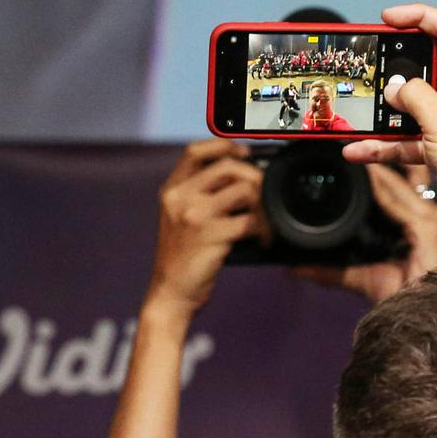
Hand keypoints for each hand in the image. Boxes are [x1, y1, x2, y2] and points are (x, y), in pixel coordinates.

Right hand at [147, 139, 264, 317]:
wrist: (171, 292)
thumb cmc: (183, 257)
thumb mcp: (181, 219)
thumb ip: (202, 197)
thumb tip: (245, 180)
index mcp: (172, 190)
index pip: (195, 151)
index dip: (223, 145)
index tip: (245, 151)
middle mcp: (180, 197)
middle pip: (228, 167)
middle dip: (255, 176)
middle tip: (265, 192)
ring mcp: (195, 215)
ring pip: (244, 191)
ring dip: (263, 204)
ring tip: (265, 220)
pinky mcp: (211, 235)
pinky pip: (250, 221)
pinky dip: (264, 230)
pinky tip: (263, 239)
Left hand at [290, 164, 436, 302]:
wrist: (416, 316)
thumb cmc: (399, 299)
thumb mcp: (357, 277)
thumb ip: (329, 271)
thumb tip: (295, 268)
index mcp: (416, 226)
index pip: (394, 193)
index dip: (373, 177)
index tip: (348, 162)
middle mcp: (427, 220)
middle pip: (398, 185)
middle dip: (374, 167)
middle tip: (346, 149)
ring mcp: (432, 223)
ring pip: (400, 188)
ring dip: (377, 171)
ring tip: (353, 154)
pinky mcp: (430, 229)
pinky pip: (402, 204)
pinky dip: (384, 190)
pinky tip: (368, 177)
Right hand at [342, 4, 436, 211]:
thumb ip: (414, 98)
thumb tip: (395, 88)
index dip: (420, 17)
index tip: (389, 18)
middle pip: (426, 69)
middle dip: (396, 72)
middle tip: (370, 69)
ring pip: (412, 107)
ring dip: (386, 114)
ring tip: (359, 112)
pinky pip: (408, 138)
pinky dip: (386, 143)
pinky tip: (361, 148)